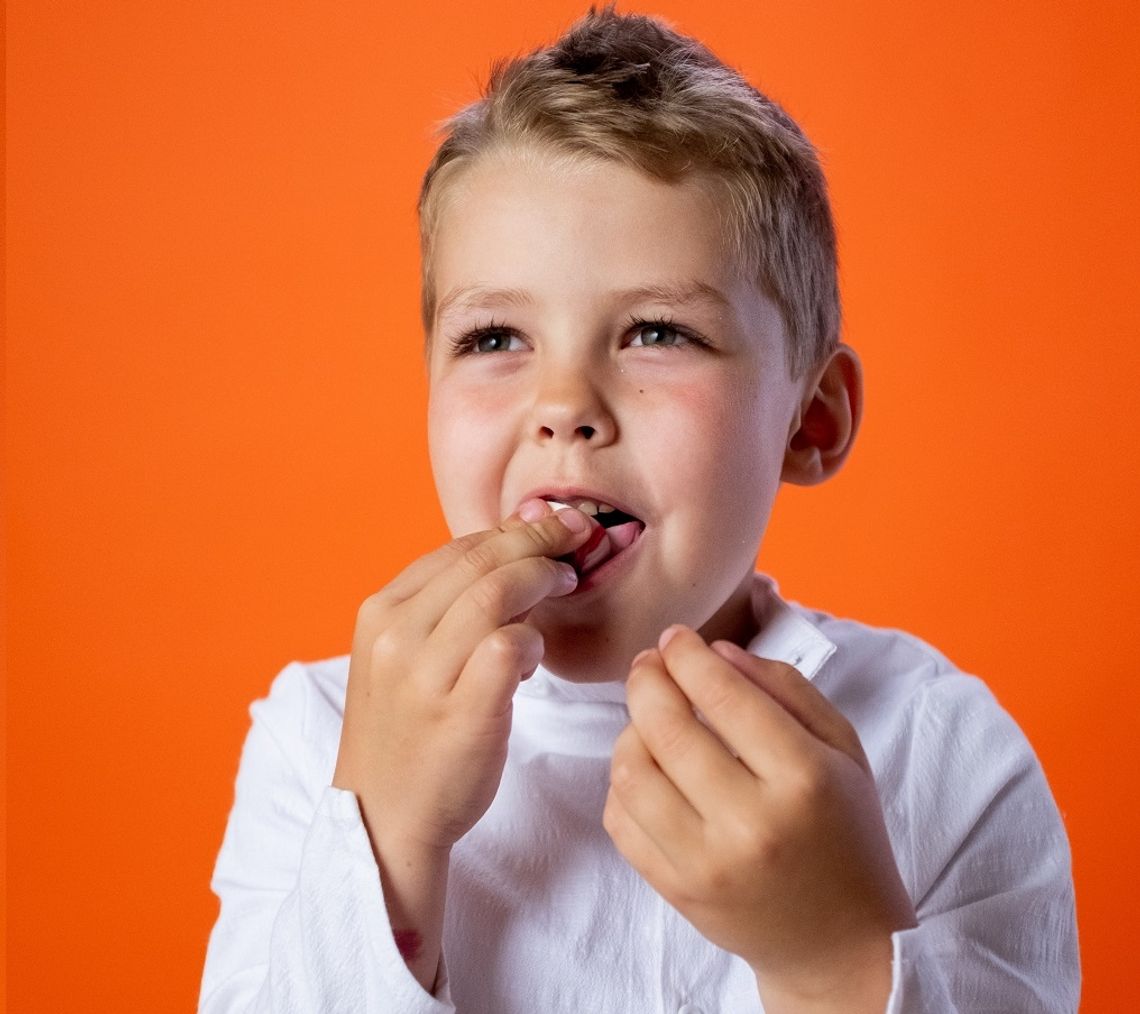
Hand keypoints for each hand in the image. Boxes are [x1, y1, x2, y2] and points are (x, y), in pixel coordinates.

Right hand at [331, 499, 591, 989]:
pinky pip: (510, 645)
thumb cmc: (406, 732)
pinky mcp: (460, 711)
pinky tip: (534, 657)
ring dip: (542, 580)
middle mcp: (395, 635)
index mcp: (379, 612)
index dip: (512, 530)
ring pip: (496, 593)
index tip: (552, 525)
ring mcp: (424, 674)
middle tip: (575, 540)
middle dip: (539, 540)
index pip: (455, 548)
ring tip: (564, 586)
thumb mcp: (403, 657)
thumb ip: (444, 607)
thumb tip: (512, 551)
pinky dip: (533, 640)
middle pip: (481, 560)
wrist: (382, 817)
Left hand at [604, 626, 915, 1011]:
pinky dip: (623, 783)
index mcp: (803, 778)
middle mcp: (751, 822)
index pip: (724, 696)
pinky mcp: (676, 891)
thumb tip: (717, 652)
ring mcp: (706, 863)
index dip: (688, 655)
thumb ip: (785, 688)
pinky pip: (620, 821)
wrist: (840, 944)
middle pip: (667, 729)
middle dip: (647, 681)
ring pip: (631, 773)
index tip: (675, 638)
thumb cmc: (845, 833)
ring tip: (648, 719)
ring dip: (629, 731)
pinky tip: (647, 769)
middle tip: (649, 664)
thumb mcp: (842, 749)